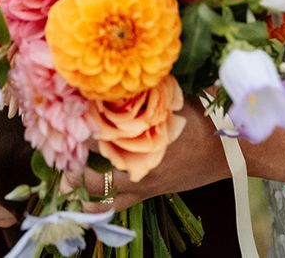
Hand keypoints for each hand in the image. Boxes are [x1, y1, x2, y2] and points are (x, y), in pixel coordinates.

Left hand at [66, 97, 229, 211]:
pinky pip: (115, 206)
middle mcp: (134, 165)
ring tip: (64, 176)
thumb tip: (113, 79)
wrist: (227, 148)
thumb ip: (139, 93)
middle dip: (70, 161)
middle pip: (88, 169)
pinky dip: (98, 204)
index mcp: (138, 138)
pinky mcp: (148, 194)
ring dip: (79, 184)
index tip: (60, 116)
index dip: (74, 127)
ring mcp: (139, 183)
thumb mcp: (167, 99)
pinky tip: (84, 200)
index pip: (93, 135)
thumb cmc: (199, 117)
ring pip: (97, 192)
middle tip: (57, 148)